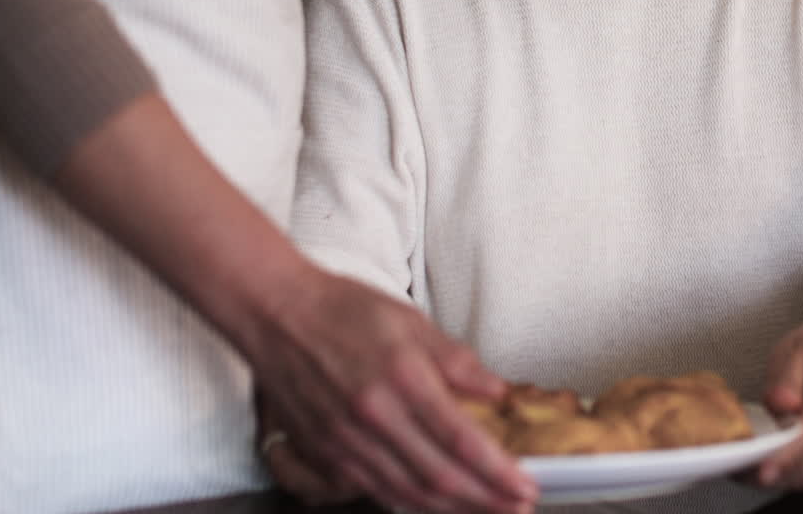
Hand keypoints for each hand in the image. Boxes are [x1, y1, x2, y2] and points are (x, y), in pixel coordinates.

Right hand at [244, 271, 536, 513]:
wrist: (275, 314)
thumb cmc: (344, 310)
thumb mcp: (410, 320)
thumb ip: (457, 361)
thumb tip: (498, 392)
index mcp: (402, 378)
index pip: (460, 439)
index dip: (498, 470)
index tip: (527, 486)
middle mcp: (374, 416)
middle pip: (439, 477)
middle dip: (486, 499)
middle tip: (520, 507)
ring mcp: (346, 440)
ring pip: (409, 493)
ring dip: (454, 509)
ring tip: (488, 511)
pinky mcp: (327, 452)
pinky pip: (377, 490)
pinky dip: (412, 504)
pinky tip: (437, 506)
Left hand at [755, 321, 802, 488]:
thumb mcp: (799, 348)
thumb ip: (787, 378)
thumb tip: (782, 403)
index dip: (786, 457)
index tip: (761, 471)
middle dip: (771, 475)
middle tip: (735, 468)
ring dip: (777, 477)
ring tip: (745, 464)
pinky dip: (790, 474)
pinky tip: (768, 460)